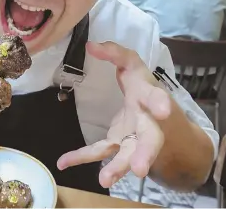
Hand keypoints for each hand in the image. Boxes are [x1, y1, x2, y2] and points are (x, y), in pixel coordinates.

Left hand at [57, 41, 170, 187]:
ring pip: (129, 154)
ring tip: (105, 179)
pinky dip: (80, 157)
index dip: (159, 102)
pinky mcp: (118, 145)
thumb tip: (91, 45)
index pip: (156, 96)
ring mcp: (134, 137)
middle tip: (140, 169)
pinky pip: (100, 152)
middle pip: (150, 139)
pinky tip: (63, 163)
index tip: (162, 109)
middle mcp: (147, 121)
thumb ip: (117, 54)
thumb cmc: (143, 88)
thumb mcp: (134, 67)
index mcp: (151, 96)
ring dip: (118, 167)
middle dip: (146, 153)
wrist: (160, 116)